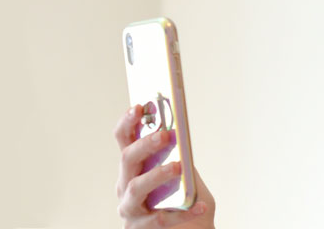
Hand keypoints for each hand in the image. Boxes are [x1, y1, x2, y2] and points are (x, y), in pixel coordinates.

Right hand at [115, 103, 215, 227]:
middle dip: (145, 144)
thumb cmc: (184, 202)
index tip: (139, 106)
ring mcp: (130, 209)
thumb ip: (180, 157)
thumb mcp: (184, 175)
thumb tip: (180, 134)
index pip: (123, 139)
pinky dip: (183, 212)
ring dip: (157, 174)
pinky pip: (160, 219)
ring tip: (178, 166)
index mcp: (133, 167)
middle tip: (166, 135)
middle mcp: (125, 186)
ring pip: (136, 187)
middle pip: (127, 159)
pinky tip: (200, 205)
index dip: (128, 122)